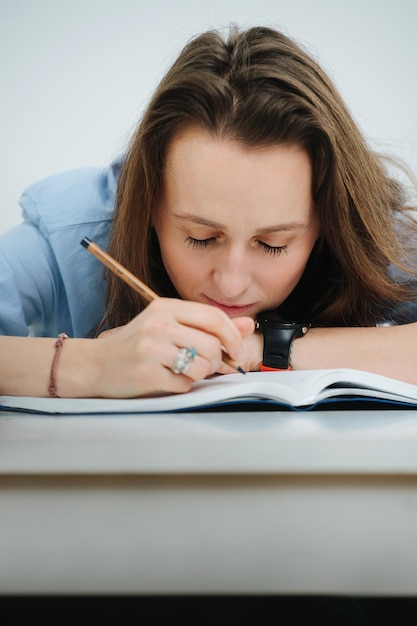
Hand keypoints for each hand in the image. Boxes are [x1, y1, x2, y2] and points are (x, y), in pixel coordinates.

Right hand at [88, 298, 254, 396]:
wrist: (95, 364)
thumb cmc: (136, 344)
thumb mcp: (169, 325)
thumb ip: (207, 325)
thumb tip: (247, 325)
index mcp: (166, 307)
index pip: (213, 317)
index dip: (232, 336)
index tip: (235, 350)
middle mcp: (159, 324)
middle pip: (212, 345)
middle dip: (214, 360)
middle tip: (202, 364)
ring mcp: (151, 349)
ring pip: (202, 366)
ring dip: (198, 374)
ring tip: (180, 370)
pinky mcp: (147, 374)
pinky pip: (184, 385)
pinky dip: (181, 386)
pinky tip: (166, 379)